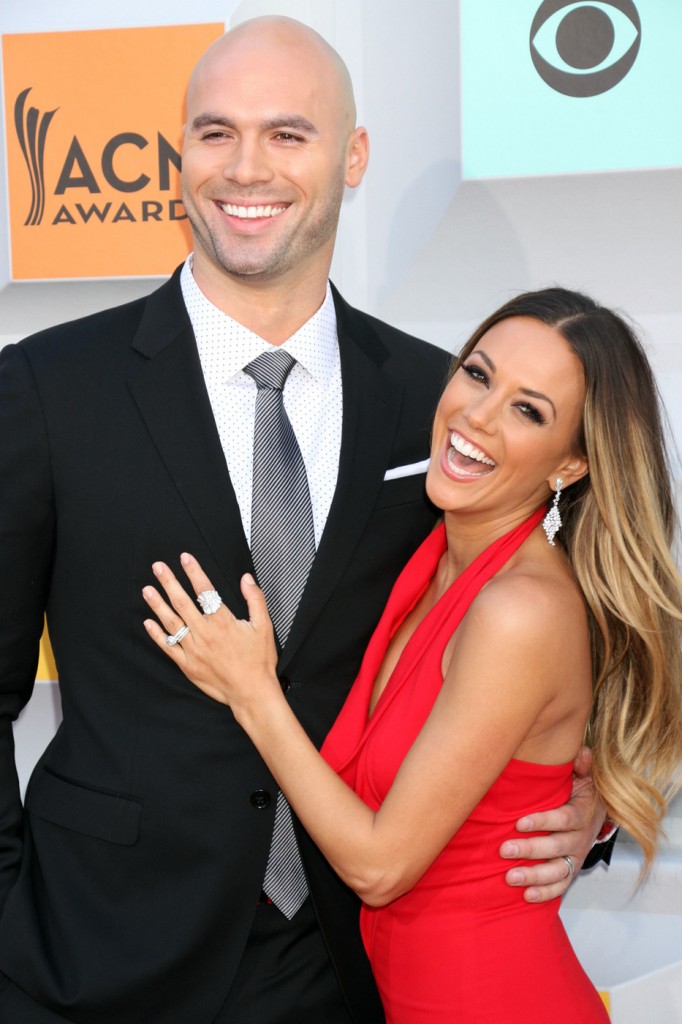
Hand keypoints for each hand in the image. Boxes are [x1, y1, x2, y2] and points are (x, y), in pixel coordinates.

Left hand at [142, 554, 278, 711]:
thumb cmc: (259, 661)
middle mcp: (205, 634)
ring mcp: (194, 650)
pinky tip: (149, 623)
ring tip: (147, 589)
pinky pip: (169, 647)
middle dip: (169, 582)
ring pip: (172, 623)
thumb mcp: (263, 627)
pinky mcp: (188, 665)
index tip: (185, 558)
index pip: (205, 590)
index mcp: (222, 622)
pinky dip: (157, 635)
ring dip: (157, 604)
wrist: (252, 693)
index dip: (194, 572)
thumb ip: (255, 600)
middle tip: (158, 567)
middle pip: (182, 602)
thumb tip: (246, 579)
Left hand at [500, 747, 604, 902]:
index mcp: (582, 813)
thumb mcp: (583, 776)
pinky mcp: (571, 870)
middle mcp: (581, 838)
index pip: (564, 819)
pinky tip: (526, 896)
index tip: (519, 823)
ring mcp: (576, 857)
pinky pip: (561, 886)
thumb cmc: (580, 792)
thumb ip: (582, 766)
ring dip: (534, 876)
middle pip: (556, 847)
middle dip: (530, 850)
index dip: (543, 822)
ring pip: (557, 870)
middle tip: (504, 850)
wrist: (597, 814)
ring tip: (510, 877)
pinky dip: (545, 893)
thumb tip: (583, 752)